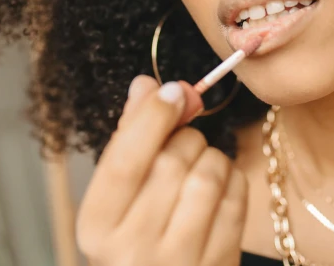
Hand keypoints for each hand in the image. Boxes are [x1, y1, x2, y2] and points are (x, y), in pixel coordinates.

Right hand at [76, 75, 247, 265]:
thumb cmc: (136, 237)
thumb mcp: (117, 197)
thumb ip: (129, 139)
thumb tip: (145, 85)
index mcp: (97, 226)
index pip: (124, 161)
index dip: (151, 118)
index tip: (172, 91)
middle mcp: (133, 249)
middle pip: (171, 162)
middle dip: (184, 137)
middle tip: (182, 142)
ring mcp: (179, 260)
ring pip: (208, 174)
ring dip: (210, 156)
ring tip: (198, 166)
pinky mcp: (218, 263)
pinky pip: (236, 196)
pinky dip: (232, 178)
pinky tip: (218, 186)